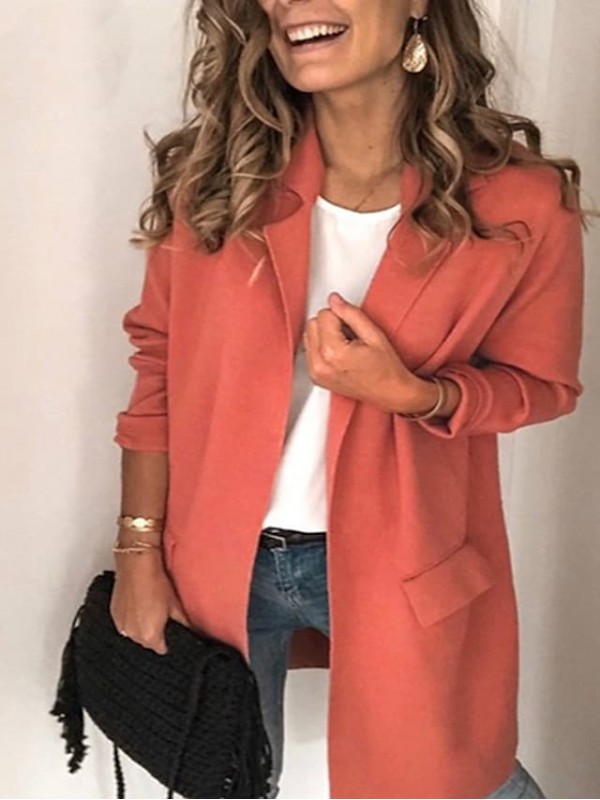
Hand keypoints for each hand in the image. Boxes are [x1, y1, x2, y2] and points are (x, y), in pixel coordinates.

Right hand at [110, 547, 190, 654]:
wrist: (137, 564)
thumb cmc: (156, 583)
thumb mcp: (176, 605)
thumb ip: (185, 624)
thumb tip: (195, 633)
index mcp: (150, 637)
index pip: (162, 649)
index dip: (169, 640)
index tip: (173, 631)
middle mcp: (132, 635)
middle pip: (148, 642)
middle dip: (156, 633)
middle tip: (163, 615)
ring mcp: (121, 625)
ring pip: (136, 633)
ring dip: (142, 626)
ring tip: (151, 608)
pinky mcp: (114, 614)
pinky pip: (125, 623)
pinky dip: (132, 618)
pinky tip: (139, 604)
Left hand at [303, 292, 422, 413]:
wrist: (390, 393)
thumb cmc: (386, 369)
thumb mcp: (374, 335)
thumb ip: (351, 314)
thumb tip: (334, 299)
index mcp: (333, 353)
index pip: (325, 314)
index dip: (342, 316)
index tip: (354, 328)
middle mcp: (319, 365)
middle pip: (313, 323)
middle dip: (331, 324)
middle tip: (351, 337)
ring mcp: (316, 373)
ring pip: (309, 335)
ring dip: (325, 335)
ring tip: (346, 347)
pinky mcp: (315, 377)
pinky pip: (310, 350)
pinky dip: (322, 347)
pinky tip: (339, 355)